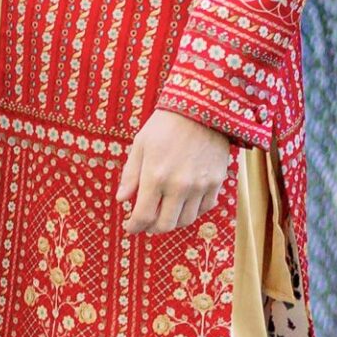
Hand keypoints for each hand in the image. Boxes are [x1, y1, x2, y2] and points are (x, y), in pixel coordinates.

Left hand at [116, 109, 233, 235]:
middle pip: (165, 225)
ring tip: (165, 214)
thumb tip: (121, 199)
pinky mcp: (216, 182)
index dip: (134, 226)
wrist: (202, 108)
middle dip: (152, 228)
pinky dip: (193, 211)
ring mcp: (200, 185)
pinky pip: (204, 208)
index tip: (131, 227)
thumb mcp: (141, 144)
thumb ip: (130, 174)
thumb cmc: (166, 124)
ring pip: (186, 220)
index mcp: (155, 176)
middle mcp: (178, 185)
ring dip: (173, 222)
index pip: (143, 215)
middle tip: (147, 224)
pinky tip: (184, 204)